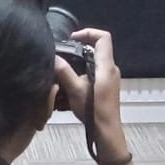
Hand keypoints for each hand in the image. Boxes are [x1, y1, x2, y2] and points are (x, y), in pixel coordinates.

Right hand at [52, 28, 126, 158]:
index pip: (103, 37)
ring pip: (95, 60)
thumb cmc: (93, 110)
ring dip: (80, 60)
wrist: (106, 131)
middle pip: (98, 47)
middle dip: (80, 47)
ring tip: (64, 67)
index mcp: (106, 66)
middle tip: (64, 53)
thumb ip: (64, 72)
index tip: (72, 39)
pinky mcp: (107, 86)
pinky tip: (70, 80)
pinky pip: (95, 70)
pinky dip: (83, 70)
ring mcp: (110, 77)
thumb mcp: (75, 90)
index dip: (88, 32)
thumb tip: (53, 57)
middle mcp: (111, 68)